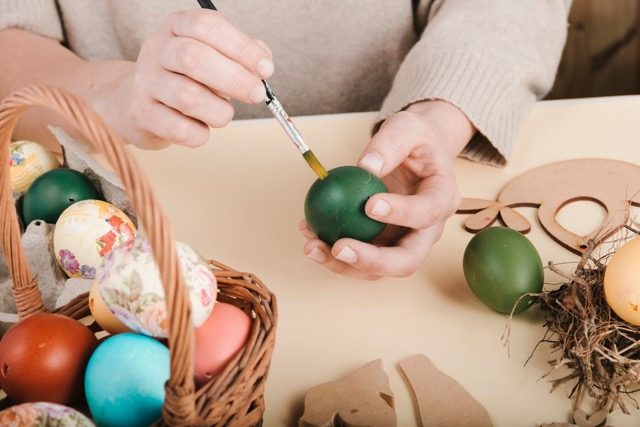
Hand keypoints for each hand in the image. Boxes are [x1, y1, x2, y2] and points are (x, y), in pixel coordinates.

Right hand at [93, 9, 272, 148]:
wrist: (137, 104)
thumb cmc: (186, 79)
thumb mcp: (212, 56)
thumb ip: (240, 55)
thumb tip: (263, 64)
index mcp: (176, 27)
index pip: (206, 26)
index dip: (241, 47)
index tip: (266, 69)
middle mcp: (156, 50)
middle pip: (193, 58)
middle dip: (235, 79)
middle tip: (256, 94)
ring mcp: (146, 83)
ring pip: (187, 97)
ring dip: (219, 111)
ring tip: (224, 114)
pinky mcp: (142, 115)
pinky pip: (179, 129)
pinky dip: (201, 134)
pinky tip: (203, 129)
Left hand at [300, 100, 475, 279]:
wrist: (416, 152)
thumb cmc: (416, 140)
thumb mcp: (407, 127)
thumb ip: (390, 144)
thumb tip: (366, 165)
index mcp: (442, 198)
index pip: (426, 213)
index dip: (401, 214)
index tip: (369, 204)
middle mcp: (427, 230)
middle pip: (406, 260)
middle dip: (371, 261)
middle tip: (339, 248)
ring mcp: (403, 242)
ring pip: (377, 269)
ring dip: (343, 264)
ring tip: (312, 245)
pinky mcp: (381, 244)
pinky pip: (357, 256)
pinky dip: (331, 251)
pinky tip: (308, 231)